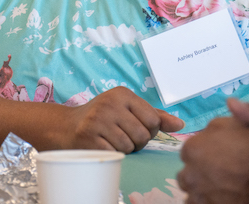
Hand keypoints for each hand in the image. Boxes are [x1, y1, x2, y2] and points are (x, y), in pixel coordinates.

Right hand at [67, 86, 183, 152]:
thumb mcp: (128, 109)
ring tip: (112, 140)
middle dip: (137, 142)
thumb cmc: (103, 118)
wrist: (67, 126)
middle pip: (143, 135)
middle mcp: (110, 103)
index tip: (134, 127)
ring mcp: (98, 119)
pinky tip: (103, 145)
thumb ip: (155, 116)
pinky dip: (113, 154)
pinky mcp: (89, 136)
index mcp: (123, 94)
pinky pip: (115, 153)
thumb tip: (181, 125)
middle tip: (122, 135)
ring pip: (130, 146)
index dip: (148, 130)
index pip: (153, 120)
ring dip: (124, 149)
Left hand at [177, 115, 248, 203]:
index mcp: (194, 148)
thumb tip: (231, 102)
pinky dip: (208, 202)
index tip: (224, 155)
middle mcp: (190, 173)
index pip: (192, 150)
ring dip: (204, 188)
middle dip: (203, 171)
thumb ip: (241, 113)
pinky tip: (224, 198)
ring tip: (226, 186)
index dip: (209, 152)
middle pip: (190, 172)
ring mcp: (198, 196)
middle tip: (226, 172)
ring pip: (194, 190)